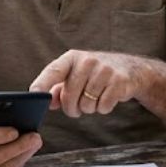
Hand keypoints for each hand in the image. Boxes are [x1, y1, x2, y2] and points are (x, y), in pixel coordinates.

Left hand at [31, 50, 150, 118]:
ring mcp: (104, 70)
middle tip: (78, 107)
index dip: (42, 84)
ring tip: (95, 98)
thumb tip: (49, 102)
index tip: (34, 96)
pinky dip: (103, 108)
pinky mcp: (119, 81)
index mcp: (72, 58)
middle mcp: (87, 61)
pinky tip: (107, 98)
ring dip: (89, 108)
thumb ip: (59, 88)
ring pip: (86, 105)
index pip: (53, 71)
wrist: (131, 69)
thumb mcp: (76, 75)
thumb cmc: (96, 74)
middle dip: (72, 108)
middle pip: (69, 97)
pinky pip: (103, 107)